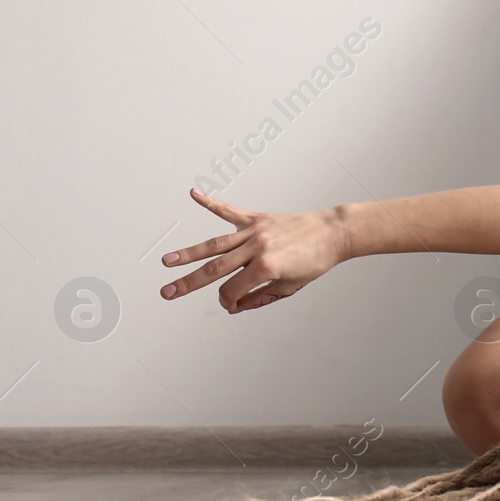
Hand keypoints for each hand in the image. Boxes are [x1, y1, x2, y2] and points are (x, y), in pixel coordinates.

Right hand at [158, 188, 348, 312]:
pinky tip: (194, 194)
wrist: (333, 232)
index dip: (228, 301)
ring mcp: (255, 231)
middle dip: (188, 283)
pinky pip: (230, 211)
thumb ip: (259, 298)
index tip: (231, 304)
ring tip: (168, 260)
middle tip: (165, 292)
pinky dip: (211, 203)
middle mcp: (257, 247)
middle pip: (215, 268)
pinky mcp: (258, 218)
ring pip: (215, 244)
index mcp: (266, 268)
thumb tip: (233, 306)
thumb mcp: (290, 287)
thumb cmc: (315, 262)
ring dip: (189, 252)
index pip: (232, 290)